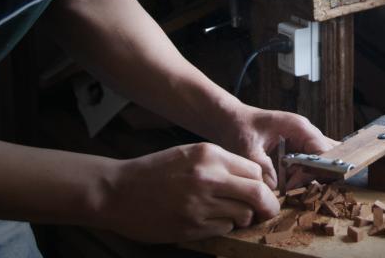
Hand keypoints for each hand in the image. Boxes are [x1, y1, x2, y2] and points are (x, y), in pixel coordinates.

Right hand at [99, 142, 279, 242]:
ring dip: (242, 217)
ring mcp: (199, 204)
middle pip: (258, 194)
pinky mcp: (191, 226)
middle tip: (266, 211)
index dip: (262, 184)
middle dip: (267, 205)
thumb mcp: (190, 154)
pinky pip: (223, 229)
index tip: (261, 192)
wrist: (117, 191)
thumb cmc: (155, 171)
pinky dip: (223, 227)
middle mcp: (208, 177)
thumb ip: (221, 164)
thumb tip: (254, 180)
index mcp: (209, 155)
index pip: (255, 171)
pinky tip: (208, 221)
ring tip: (229, 214)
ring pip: (243, 215)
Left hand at [220, 106, 337, 189]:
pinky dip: (301, 176)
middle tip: (292, 189)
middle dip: (314, 176)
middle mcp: (306, 133)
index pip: (322, 151)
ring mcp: (303, 141)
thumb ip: (262, 167)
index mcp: (299, 128)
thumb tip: (274, 189)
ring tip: (286, 187)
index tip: (293, 185)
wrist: (232, 119)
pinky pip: (308, 164)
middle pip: (326, 158)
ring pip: (319, 163)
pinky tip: (287, 184)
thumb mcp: (247, 148)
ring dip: (307, 177)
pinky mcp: (297, 150)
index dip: (314, 170)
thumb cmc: (240, 128)